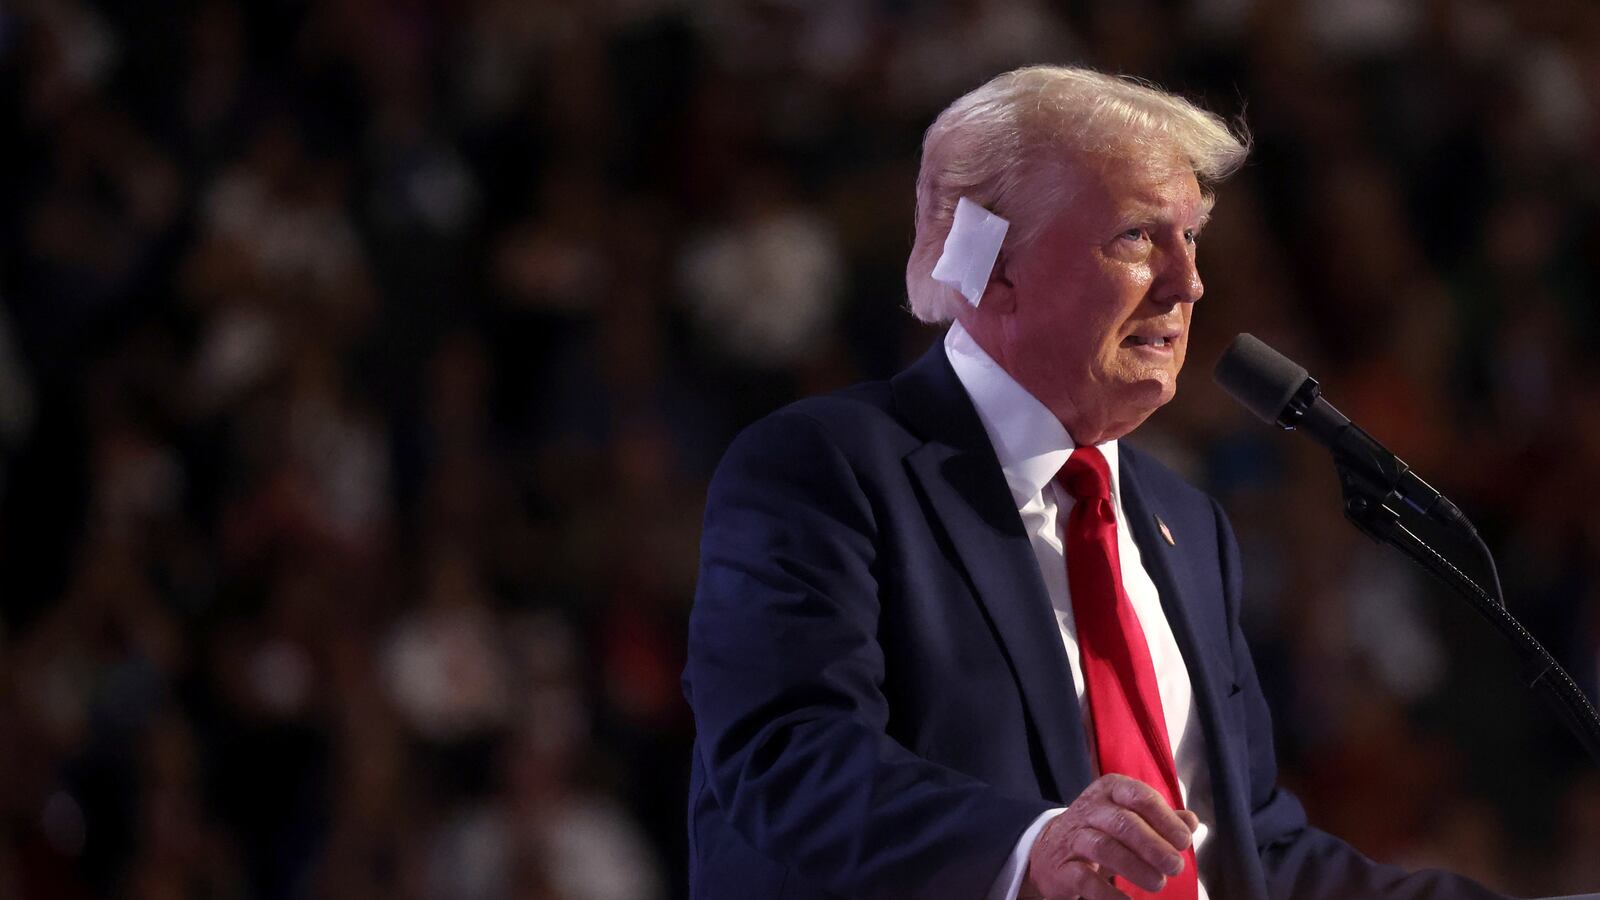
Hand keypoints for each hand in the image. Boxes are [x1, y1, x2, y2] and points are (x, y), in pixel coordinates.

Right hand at [1021, 774, 1198, 899]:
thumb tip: (1190, 822)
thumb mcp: (1131, 818)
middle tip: (1175, 866)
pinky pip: (1084, 878)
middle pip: (1123, 822)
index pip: (1140, 797)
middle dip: (1153, 845)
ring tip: (1158, 883)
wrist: (1051, 852)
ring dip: (1134, 867)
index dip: (1165, 819)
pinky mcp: (1062, 867)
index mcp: (1111, 790)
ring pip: (1104, 847)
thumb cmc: (1102, 831)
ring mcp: (1073, 837)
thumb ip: (1161, 819)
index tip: (1184, 841)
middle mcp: (1090, 808)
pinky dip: (1108, 892)